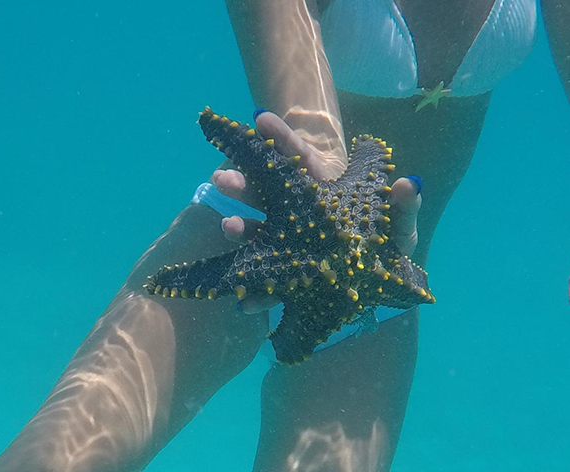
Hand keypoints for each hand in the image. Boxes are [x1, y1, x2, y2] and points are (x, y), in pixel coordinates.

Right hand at [210, 111, 422, 313]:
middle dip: (242, 185)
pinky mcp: (286, 276)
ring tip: (228, 227)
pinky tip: (246, 299)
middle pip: (265, 193)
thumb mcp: (399, 226)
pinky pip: (266, 280)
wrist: (378, 287)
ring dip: (239, 229)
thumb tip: (410, 183)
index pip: (298, 158)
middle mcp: (298, 213)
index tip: (259, 119)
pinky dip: (256, 290)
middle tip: (222, 180)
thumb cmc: (387, 246)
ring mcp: (288, 244)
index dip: (281, 138)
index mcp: (322, 191)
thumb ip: (404, 206)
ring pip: (256, 232)